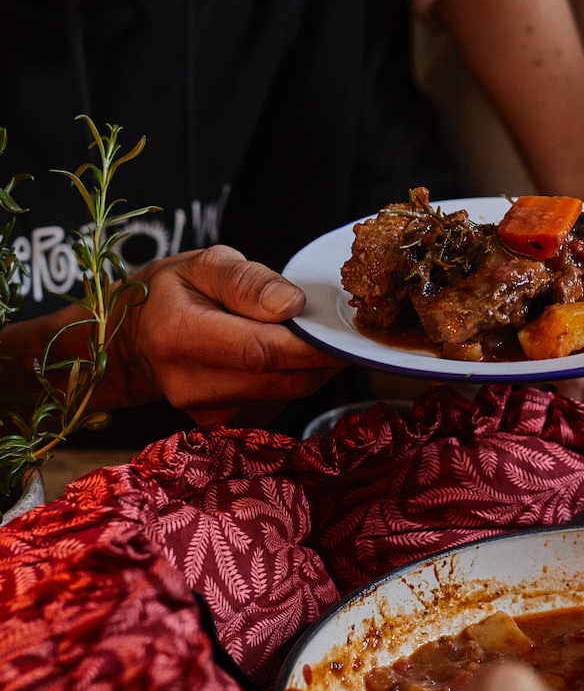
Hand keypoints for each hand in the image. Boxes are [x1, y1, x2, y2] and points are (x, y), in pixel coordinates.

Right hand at [100, 245, 344, 424]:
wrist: (131, 343)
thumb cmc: (171, 294)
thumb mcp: (203, 265)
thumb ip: (247, 281)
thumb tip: (291, 305)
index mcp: (179, 335)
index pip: (261, 350)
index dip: (311, 345)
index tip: (345, 332)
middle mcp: (191, 384)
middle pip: (283, 379)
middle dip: (322, 356)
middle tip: (339, 329)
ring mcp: (208, 412)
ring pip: (288, 393)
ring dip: (309, 367)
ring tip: (304, 335)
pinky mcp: (225, 425)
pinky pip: (279, 403)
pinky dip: (291, 379)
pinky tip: (280, 358)